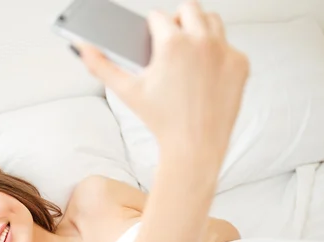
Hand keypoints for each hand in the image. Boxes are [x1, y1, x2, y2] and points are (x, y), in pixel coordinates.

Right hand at [77, 1, 248, 162]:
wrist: (195, 145)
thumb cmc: (161, 120)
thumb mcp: (127, 92)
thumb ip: (102, 67)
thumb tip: (83, 48)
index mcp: (172, 43)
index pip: (158, 16)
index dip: (151, 27)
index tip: (151, 38)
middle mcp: (201, 41)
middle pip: (188, 8)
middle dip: (177, 20)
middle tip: (171, 40)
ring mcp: (224, 51)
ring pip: (212, 20)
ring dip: (199, 28)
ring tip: (189, 50)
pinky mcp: (240, 64)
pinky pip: (229, 45)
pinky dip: (218, 53)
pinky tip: (206, 71)